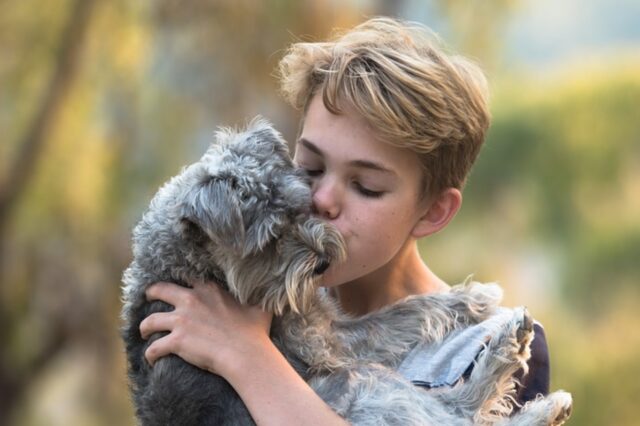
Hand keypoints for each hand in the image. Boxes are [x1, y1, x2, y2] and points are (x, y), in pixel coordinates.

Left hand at [140, 280, 272, 377]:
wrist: (246, 353)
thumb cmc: (255, 331)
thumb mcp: (259, 305)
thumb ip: (256, 294)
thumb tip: (267, 288)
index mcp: (208, 289)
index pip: (186, 277)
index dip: (179, 281)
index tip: (176, 286)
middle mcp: (191, 300)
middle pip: (159, 290)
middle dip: (151, 294)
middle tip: (147, 298)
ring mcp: (181, 321)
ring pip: (150, 320)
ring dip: (144, 327)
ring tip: (144, 332)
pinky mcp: (176, 341)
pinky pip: (153, 348)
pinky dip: (150, 354)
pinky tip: (151, 359)